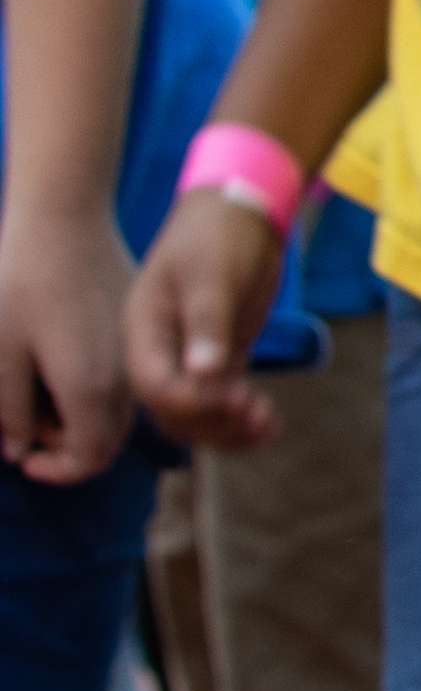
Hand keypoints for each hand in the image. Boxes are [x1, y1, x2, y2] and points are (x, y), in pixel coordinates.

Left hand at [0, 206, 135, 484]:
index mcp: (91, 386)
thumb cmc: (23, 284)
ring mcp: (135, 347)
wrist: (65, 220)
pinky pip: (122, 374)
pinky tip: (61, 354)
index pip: (90, 458)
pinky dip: (94, 384)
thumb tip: (19, 448)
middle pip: (108, 438)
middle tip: (24, 420)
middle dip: (66, 444)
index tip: (23, 457)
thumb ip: (9, 413)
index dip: (57, 470)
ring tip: (39, 385)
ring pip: (117, 407)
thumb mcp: (1, 354)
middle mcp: (125, 373)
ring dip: (80, 414)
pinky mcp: (136, 325)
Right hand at [117, 187, 286, 453]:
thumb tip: (204, 373)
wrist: (240, 211)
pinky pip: (220, 398)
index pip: (155, 385)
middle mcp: (159, 351)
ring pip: (198, 411)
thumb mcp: (212, 275)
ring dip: (229, 427)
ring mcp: (187, 355)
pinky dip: (241, 418)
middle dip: (214, 420)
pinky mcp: (217, 355)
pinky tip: (270, 429)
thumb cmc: (218, 235)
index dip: (192, 401)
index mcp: (143, 331)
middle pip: (174, 408)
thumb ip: (208, 323)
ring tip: (269, 428)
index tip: (237, 397)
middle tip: (258, 415)